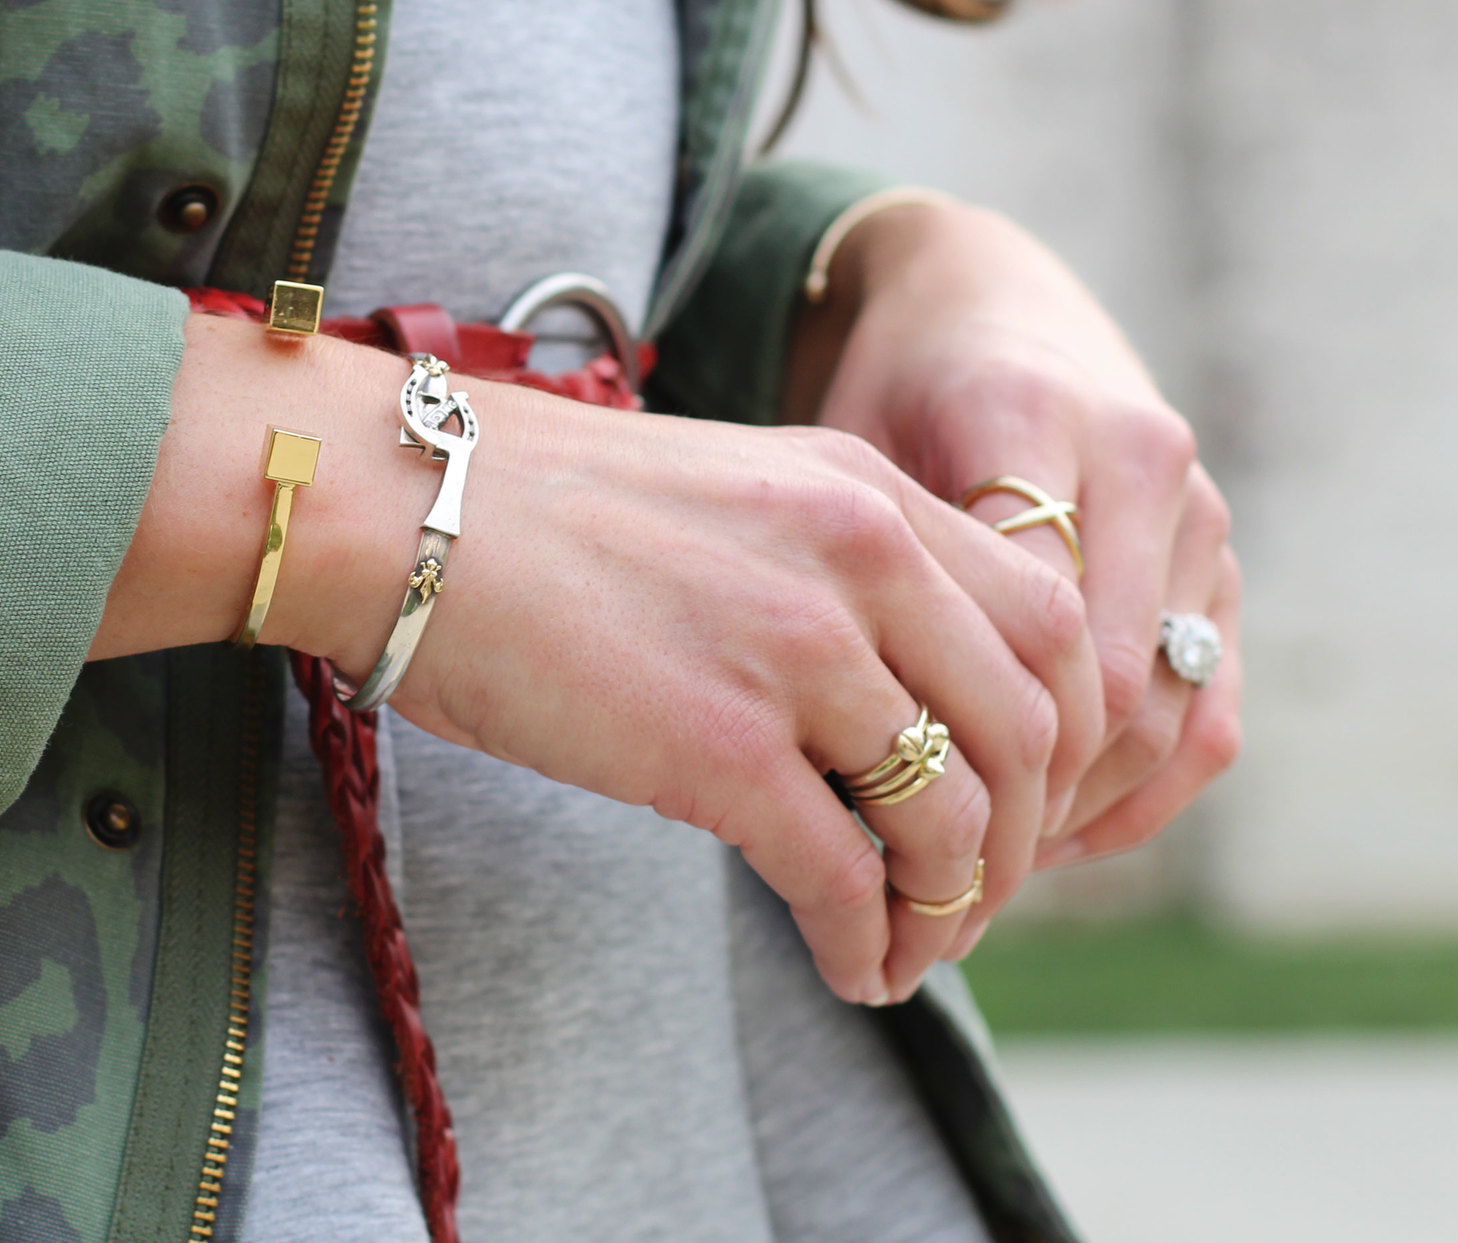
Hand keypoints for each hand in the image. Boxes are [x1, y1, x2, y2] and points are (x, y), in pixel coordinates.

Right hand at [98, 315, 1097, 1003]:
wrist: (401, 508)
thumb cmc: (534, 512)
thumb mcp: (730, 494)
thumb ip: (834, 569)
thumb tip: (897, 696)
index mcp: (866, 489)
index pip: (1046, 625)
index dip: (1055, 737)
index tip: (1017, 802)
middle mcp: (860, 554)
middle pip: (1029, 728)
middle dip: (1020, 839)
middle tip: (972, 898)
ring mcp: (796, 648)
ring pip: (952, 816)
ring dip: (951, 909)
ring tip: (912, 948)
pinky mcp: (720, 745)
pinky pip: (847, 876)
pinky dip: (869, 943)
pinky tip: (851, 969)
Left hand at [789, 199, 1243, 929]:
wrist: (990, 300)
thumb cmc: (889, 388)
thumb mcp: (843, 452)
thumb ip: (856, 573)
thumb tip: (813, 757)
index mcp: (1031, 419)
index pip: (1020, 625)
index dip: (956, 743)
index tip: (875, 829)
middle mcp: (1141, 462)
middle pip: (1105, 688)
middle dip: (1019, 804)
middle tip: (927, 889)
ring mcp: (1202, 517)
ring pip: (1167, 716)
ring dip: (1076, 815)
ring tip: (977, 878)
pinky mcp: (1225, 569)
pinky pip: (1211, 716)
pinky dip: (1139, 796)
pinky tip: (1051, 841)